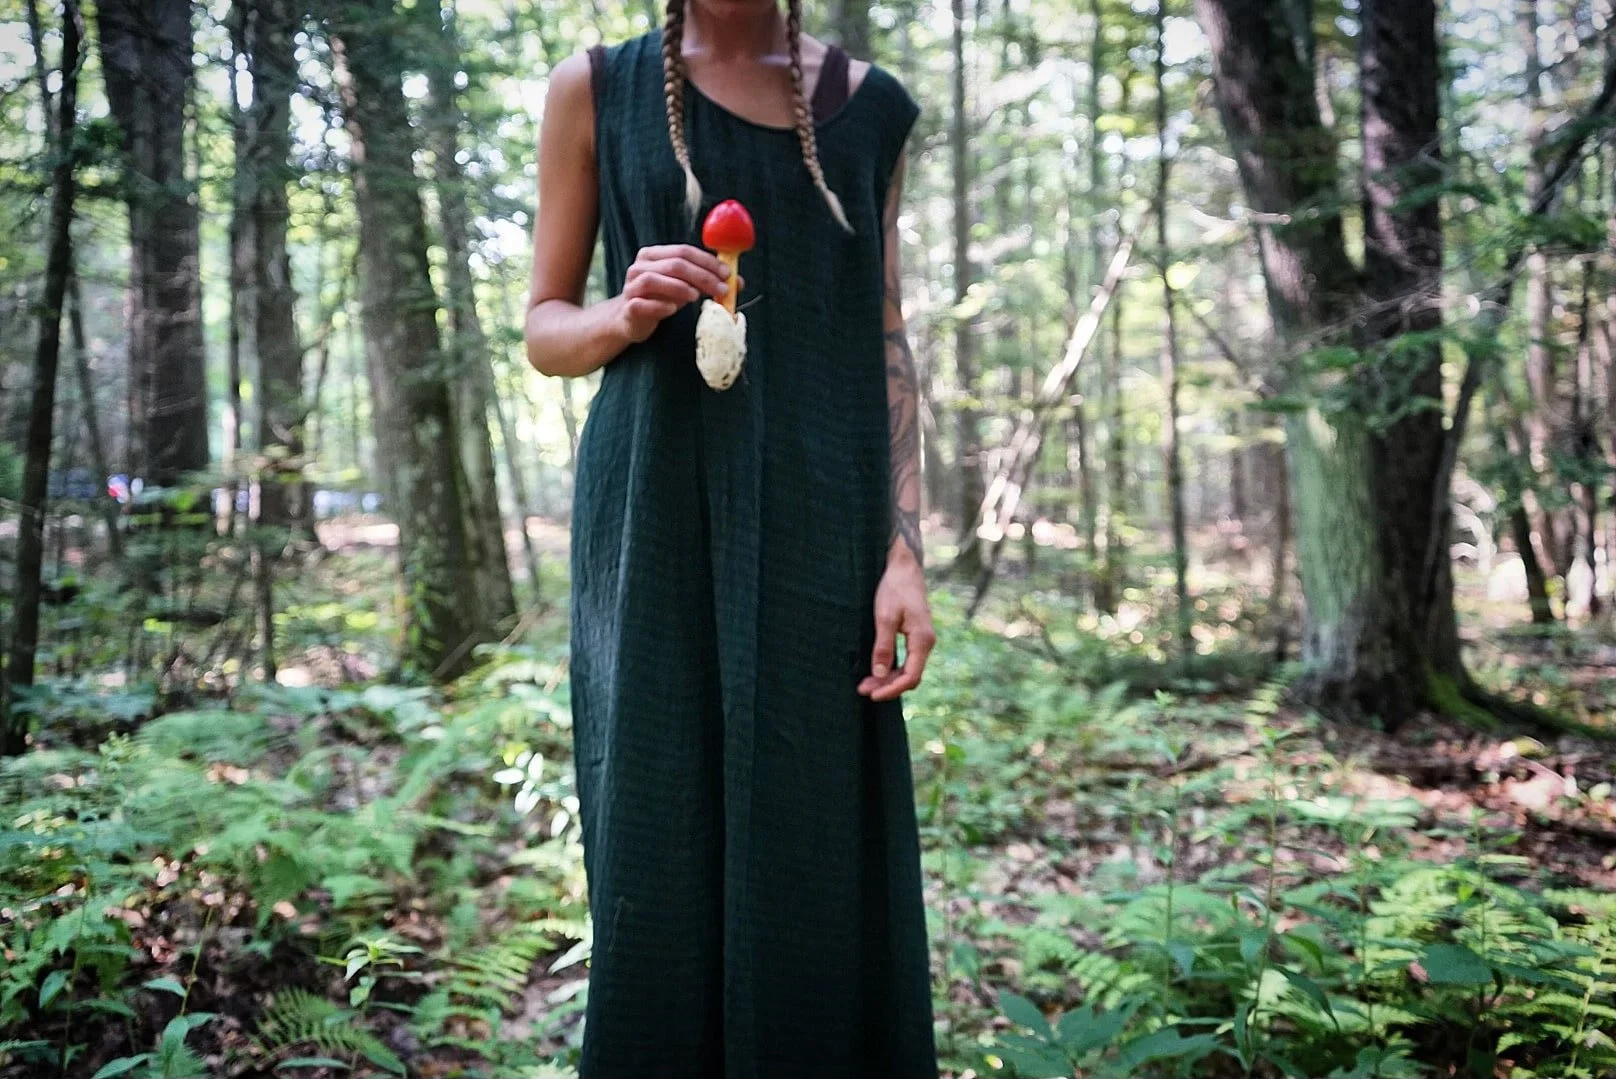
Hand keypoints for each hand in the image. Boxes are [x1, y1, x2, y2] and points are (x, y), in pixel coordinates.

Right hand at [616, 244, 730, 342]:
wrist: (631, 320)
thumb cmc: (661, 298)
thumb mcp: (684, 287)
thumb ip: (706, 281)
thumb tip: (737, 282)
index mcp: (653, 255)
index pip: (684, 251)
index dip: (707, 261)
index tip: (727, 274)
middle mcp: (640, 267)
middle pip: (673, 264)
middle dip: (702, 276)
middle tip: (721, 289)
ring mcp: (631, 286)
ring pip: (654, 280)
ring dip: (680, 287)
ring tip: (697, 297)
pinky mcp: (629, 307)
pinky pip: (642, 304)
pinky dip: (659, 305)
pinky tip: (672, 309)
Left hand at [858, 551, 935, 701]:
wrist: (903, 567)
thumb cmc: (894, 588)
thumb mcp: (884, 617)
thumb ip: (883, 647)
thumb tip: (878, 674)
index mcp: (922, 640)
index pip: (910, 676)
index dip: (891, 689)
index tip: (872, 694)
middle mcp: (926, 643)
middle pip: (909, 676)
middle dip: (887, 686)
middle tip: (862, 689)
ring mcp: (921, 640)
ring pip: (907, 669)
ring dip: (887, 678)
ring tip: (865, 684)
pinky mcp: (915, 636)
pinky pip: (906, 659)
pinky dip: (891, 667)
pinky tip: (876, 670)